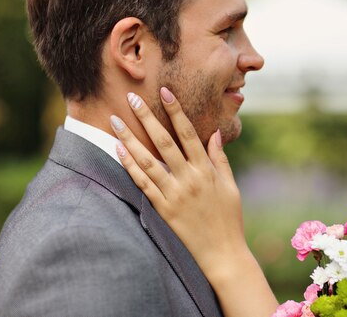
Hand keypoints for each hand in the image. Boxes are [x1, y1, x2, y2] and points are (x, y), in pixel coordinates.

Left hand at [110, 88, 245, 278]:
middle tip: (132, 98)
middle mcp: (189, 178)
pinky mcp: (163, 209)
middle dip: (147, 117)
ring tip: (115, 121)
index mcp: (207, 170)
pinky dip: (129, 166)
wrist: (223, 254)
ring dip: (130, 139)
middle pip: (164, 141)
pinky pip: (142, 184)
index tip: (165, 91)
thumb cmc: (229, 219)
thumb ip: (220, 159)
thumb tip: (214, 134)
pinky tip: (118, 151)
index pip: (188, 133)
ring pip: (148, 160)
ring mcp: (174, 194)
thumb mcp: (230, 186)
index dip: (176, 111)